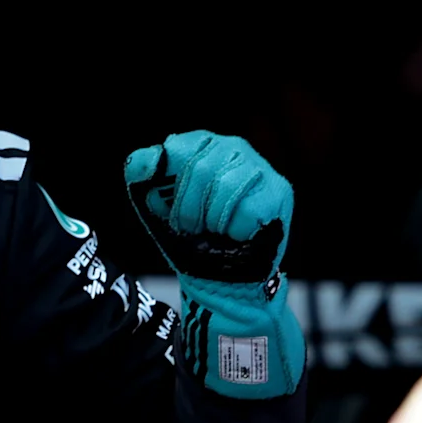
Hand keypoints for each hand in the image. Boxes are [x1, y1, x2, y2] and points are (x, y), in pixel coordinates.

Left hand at [125, 130, 292, 282]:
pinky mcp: (278, 191)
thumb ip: (143, 175)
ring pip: (227, 186)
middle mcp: (232, 146)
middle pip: (200, 168)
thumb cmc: (191, 238)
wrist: (220, 279)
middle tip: (195, 229)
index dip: (170, 189)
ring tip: (217, 231)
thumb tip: (146, 158)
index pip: (176, 149)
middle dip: (190, 209)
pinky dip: (236, 232)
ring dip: (214, 220)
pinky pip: (248, 209)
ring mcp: (259, 166)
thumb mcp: (156, 205)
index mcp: (201, 144)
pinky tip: (239, 235)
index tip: (174, 212)